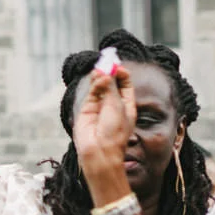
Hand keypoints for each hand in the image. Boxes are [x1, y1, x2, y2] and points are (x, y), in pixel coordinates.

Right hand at [74, 65, 136, 189]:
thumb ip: (110, 87)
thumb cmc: (114, 132)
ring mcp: (100, 107)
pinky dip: (94, 85)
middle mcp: (113, 105)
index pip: (125, 84)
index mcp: (126, 105)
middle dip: (110, 72)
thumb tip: (106, 72)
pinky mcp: (87, 110)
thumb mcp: (117, 106)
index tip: (118, 66)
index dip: (122, 73)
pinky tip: (96, 79)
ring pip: (100, 87)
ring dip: (100, 77)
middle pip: (112, 83)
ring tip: (100, 70)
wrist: (99, 152)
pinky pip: (91, 94)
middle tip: (107, 62)